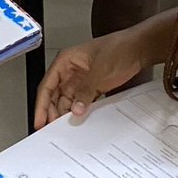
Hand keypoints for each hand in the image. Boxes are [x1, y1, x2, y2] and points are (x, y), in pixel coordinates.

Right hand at [34, 28, 150, 126]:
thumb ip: (87, 89)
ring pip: (66, 102)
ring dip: (65, 115)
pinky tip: (79, 121)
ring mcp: (81, 81)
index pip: (47, 85)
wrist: (138, 49)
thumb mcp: (100, 67)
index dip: (41, 104)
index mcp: (65, 61)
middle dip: (51, 112)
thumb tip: (76, 108)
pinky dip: (79, 113)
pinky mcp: (92, 88)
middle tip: (51, 130)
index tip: (40, 120)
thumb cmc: (119, 47)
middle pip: (54, 96)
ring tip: (65, 129)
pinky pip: (81, 103)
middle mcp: (70, 72)